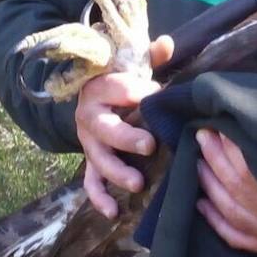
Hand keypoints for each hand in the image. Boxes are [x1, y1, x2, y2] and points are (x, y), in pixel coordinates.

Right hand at [76, 35, 173, 217]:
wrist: (94, 98)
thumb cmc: (123, 83)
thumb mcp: (135, 67)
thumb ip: (151, 57)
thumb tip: (168, 43)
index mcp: (100, 88)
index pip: (118, 88)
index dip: (138, 91)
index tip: (157, 93)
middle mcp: (90, 116)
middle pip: (105, 128)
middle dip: (126, 138)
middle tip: (149, 146)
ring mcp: (89, 142)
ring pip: (98, 159)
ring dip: (116, 172)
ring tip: (138, 184)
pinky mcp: (91, 162)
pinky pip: (90, 182)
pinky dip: (100, 198)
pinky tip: (114, 213)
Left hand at [195, 128, 256, 256]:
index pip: (251, 165)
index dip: (231, 144)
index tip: (220, 124)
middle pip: (236, 183)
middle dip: (215, 157)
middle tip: (202, 135)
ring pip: (229, 208)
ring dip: (209, 183)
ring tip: (198, 161)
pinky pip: (233, 236)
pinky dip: (214, 219)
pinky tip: (200, 204)